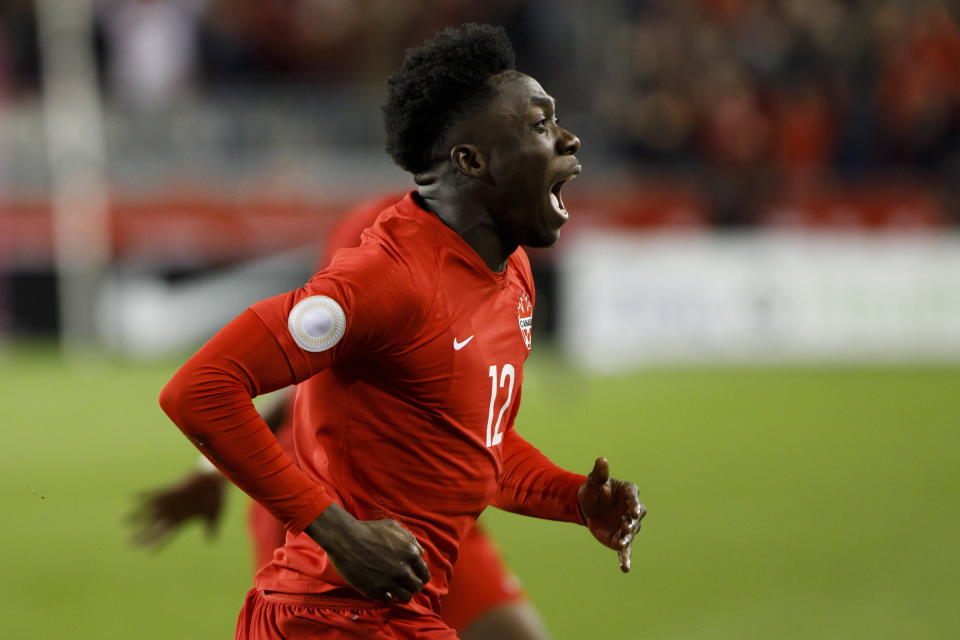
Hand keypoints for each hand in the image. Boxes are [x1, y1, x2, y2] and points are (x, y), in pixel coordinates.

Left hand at [128, 470, 225, 547]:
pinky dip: (144, 495)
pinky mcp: (171, 490)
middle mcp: (173, 511)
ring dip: (137, 516)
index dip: (157, 544)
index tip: (148, 552)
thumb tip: (210, 542)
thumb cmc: (216, 496)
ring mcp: (171, 501)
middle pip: (154, 526)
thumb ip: (211, 528)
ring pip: (150, 511)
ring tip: (123, 522)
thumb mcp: (213, 516)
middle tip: (129, 544)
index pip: (167, 535)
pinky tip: (132, 497)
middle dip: (142, 535)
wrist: (217, 478)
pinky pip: (154, 493)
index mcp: (182, 519)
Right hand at [306, 503, 430, 604]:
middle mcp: (403, 569)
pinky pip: (387, 600)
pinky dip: (386, 596)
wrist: (345, 538)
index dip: (419, 576)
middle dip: (411, 585)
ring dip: (401, 595)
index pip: (424, 574)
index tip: (413, 577)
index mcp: (410, 553)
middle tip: (403, 584)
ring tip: (394, 590)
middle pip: (416, 587)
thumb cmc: (369, 530)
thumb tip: (420, 551)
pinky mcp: (375, 591)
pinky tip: (381, 589)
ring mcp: (389, 582)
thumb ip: (409, 538)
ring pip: (405, 598)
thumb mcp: (393, 526)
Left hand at [578, 457, 646, 572]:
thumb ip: (599, 473)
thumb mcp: (593, 482)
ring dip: (626, 539)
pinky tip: (625, 568)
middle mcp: (632, 510)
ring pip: (630, 534)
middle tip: (627, 527)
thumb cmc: (594, 490)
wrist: (588, 506)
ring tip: (621, 544)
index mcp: (629, 492)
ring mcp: (628, 525)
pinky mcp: (620, 539)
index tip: (634, 510)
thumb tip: (601, 460)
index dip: (634, 504)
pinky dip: (625, 558)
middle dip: (632, 522)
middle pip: (636, 517)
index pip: (634, 498)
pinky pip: (624, 549)